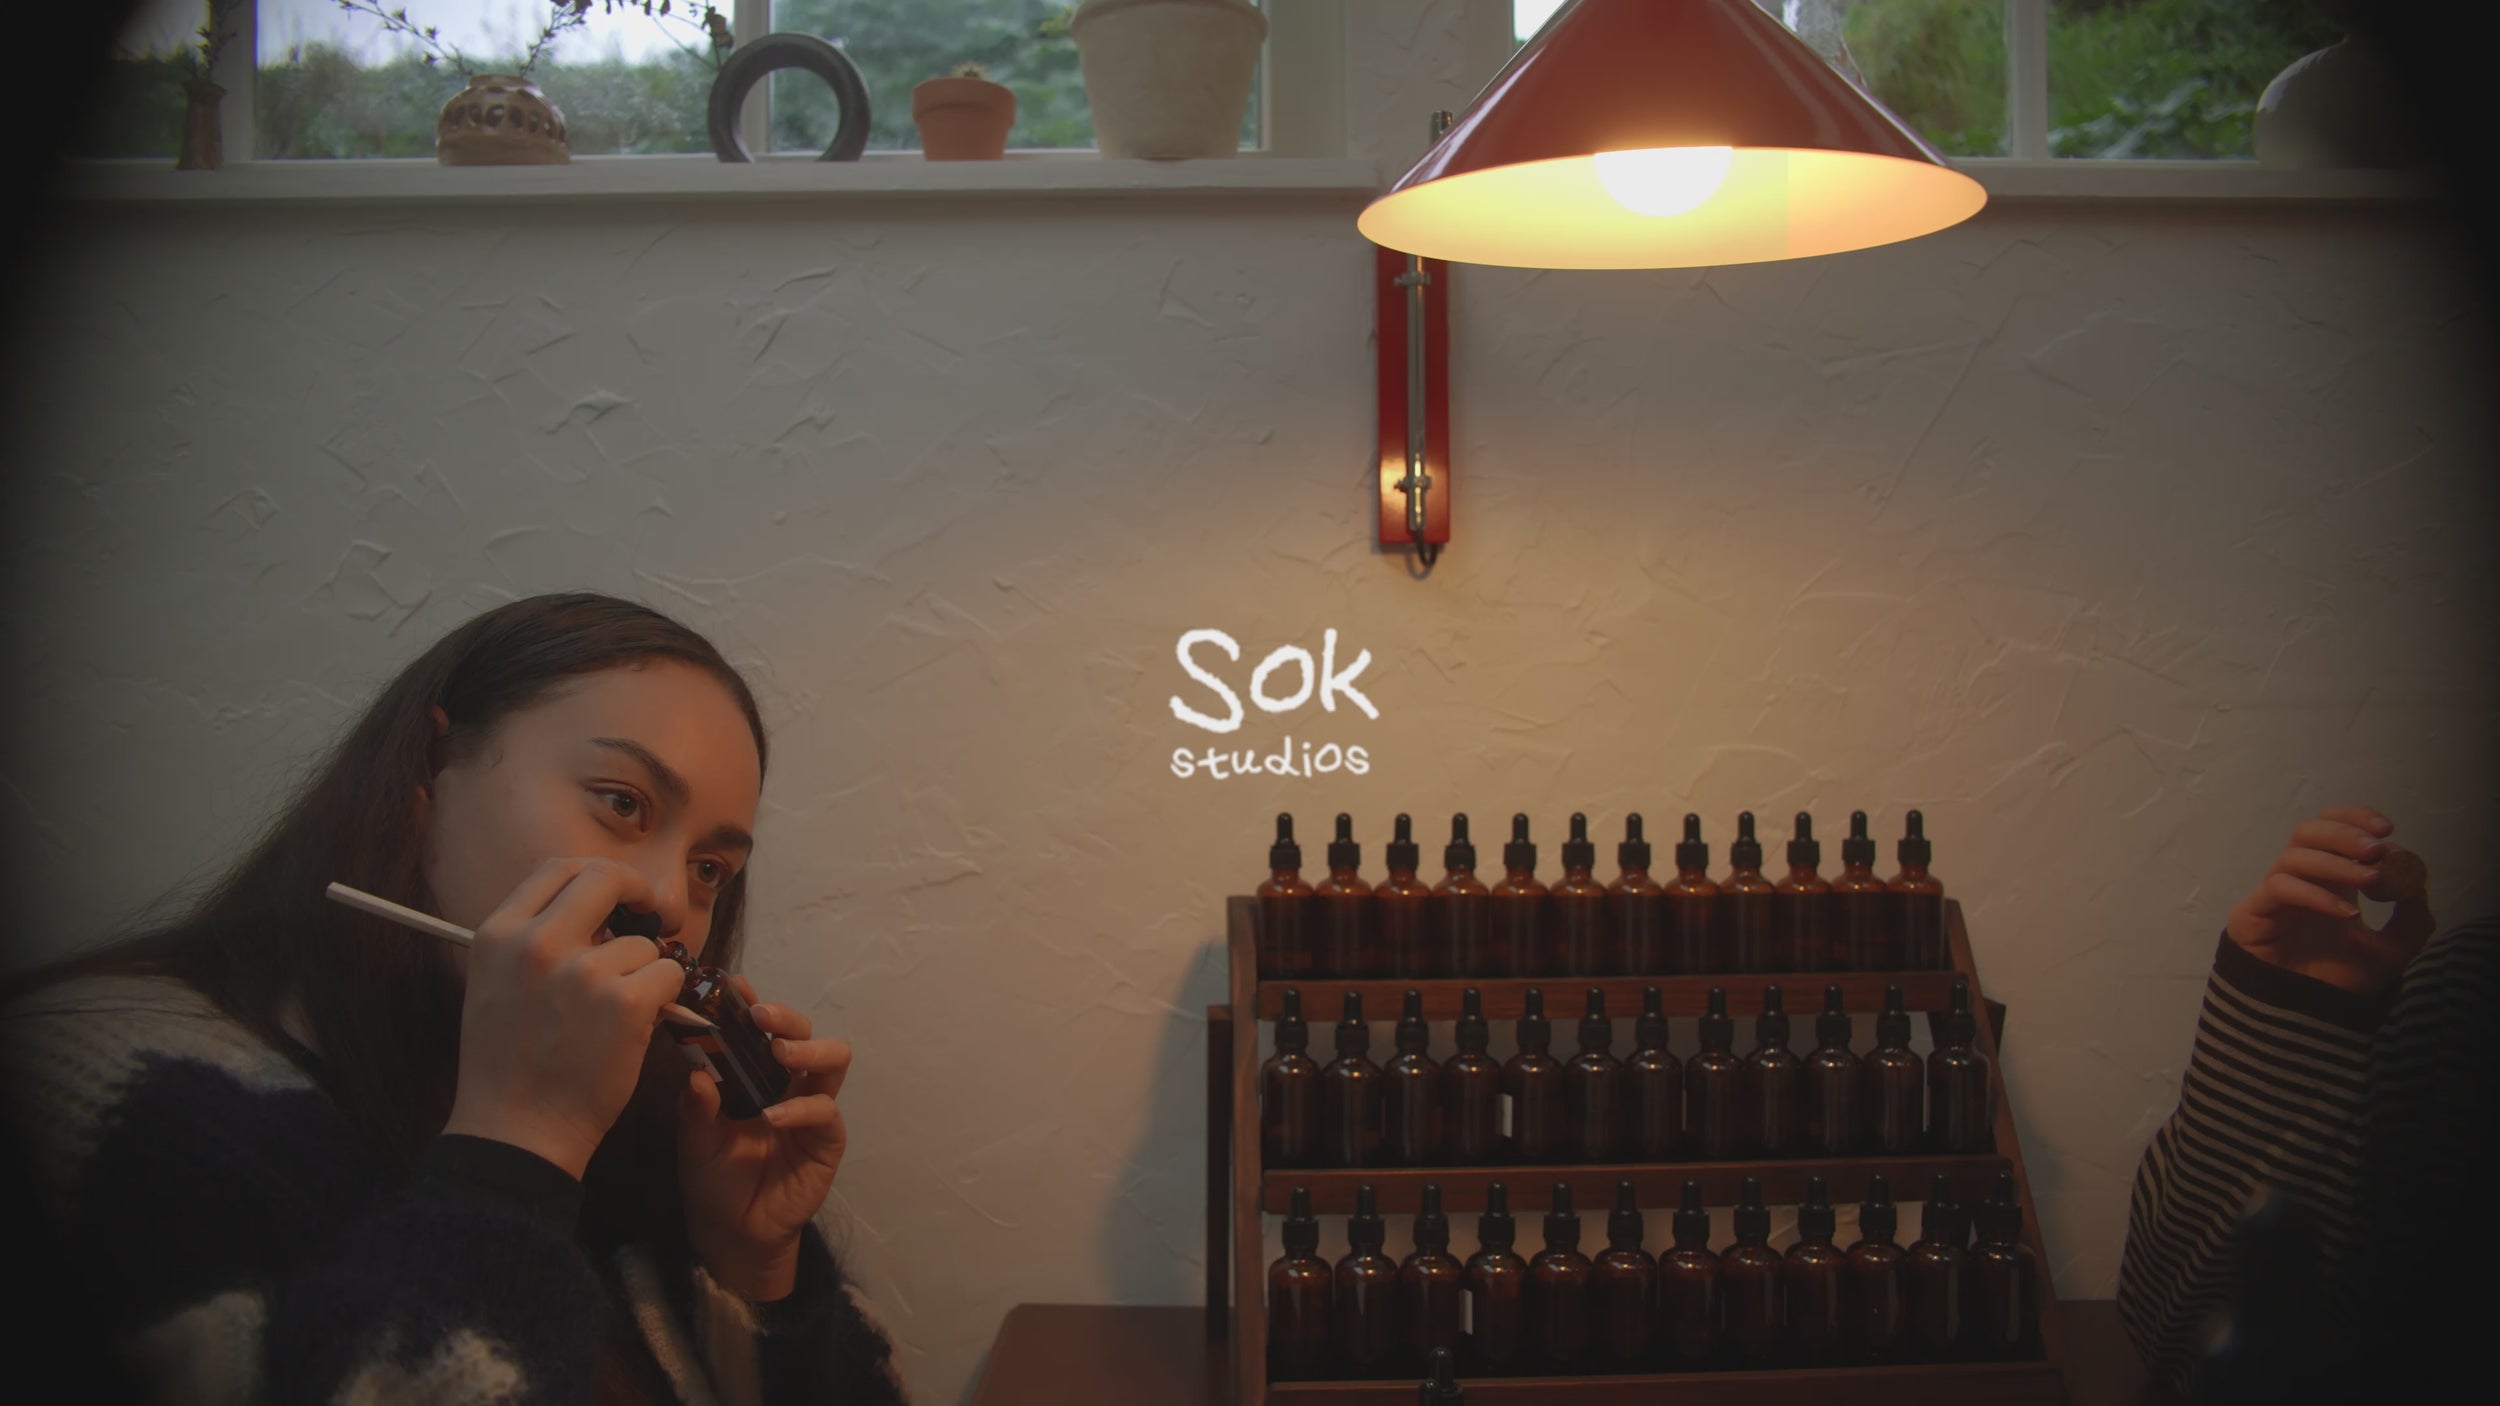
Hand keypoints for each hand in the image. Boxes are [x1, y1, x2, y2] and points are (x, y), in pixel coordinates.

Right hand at [442, 858, 685, 1178]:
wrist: (516, 1132)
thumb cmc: (509, 1067)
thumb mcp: (495, 985)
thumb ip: (532, 940)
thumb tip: (589, 910)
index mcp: (498, 935)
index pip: (558, 868)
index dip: (599, 875)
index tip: (619, 895)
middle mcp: (537, 944)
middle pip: (607, 877)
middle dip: (639, 893)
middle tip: (653, 920)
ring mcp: (582, 972)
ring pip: (644, 944)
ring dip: (646, 973)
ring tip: (617, 1016)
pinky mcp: (624, 1003)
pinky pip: (668, 974)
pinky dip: (666, 997)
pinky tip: (640, 1025)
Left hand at [677, 976, 850, 1301]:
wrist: (731, 1232)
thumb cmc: (712, 1180)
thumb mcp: (693, 1140)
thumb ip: (695, 1106)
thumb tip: (694, 1069)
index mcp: (754, 1074)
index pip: (760, 1028)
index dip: (750, 1003)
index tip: (733, 985)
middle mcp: (788, 1082)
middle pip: (804, 1032)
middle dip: (786, 1017)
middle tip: (761, 1016)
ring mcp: (812, 1107)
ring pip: (832, 1058)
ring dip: (807, 1049)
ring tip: (779, 1054)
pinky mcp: (827, 1138)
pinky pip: (824, 1111)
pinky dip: (800, 1108)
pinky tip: (772, 1116)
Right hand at [2224, 804, 2434, 996]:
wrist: (2308, 1017)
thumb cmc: (2341, 981)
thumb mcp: (2393, 951)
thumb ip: (2410, 919)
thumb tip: (2415, 882)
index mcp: (2327, 879)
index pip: (2332, 829)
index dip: (2354, 819)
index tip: (2388, 829)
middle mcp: (2299, 880)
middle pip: (2308, 831)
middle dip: (2344, 834)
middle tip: (2376, 850)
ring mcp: (2273, 894)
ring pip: (2293, 855)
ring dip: (2336, 862)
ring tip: (2370, 879)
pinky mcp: (2253, 912)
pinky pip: (2279, 887)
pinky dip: (2316, 894)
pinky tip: (2346, 914)